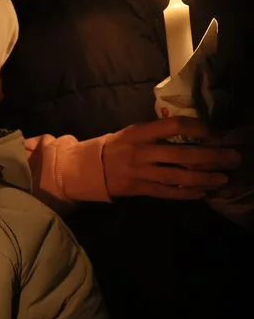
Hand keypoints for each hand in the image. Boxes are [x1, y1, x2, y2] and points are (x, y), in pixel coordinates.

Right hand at [101, 117, 239, 199]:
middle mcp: (141, 152)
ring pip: (178, 176)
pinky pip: (166, 192)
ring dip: (204, 178)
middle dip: (212, 156)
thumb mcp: (131, 133)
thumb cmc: (113, 147)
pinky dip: (186, 193)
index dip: (200, 128)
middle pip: (183, 154)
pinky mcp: (137, 189)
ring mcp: (139, 172)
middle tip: (233, 158)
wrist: (85, 168)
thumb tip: (192, 133)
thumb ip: (157, 133)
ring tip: (223, 179)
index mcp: (139, 132)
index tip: (216, 134)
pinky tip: (201, 193)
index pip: (175, 125)